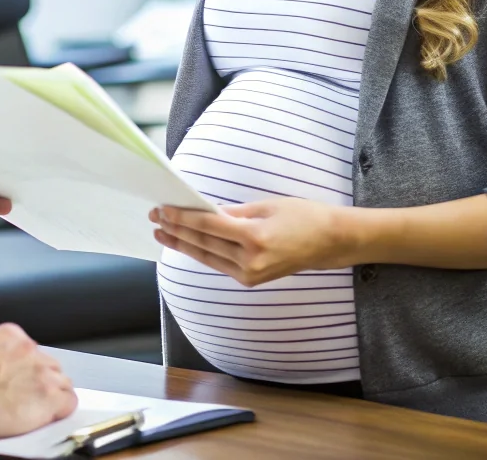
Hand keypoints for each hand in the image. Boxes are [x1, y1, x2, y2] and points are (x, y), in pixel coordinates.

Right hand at [0, 324, 76, 438]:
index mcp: (9, 335)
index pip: (31, 349)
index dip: (27, 368)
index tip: (20, 379)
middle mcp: (29, 349)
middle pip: (49, 365)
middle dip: (40, 380)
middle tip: (27, 397)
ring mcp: (42, 373)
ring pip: (62, 383)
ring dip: (53, 395)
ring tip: (37, 410)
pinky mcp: (49, 398)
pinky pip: (69, 402)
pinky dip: (61, 411)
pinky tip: (49, 417)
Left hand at [150, 198, 356, 286]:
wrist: (330, 243)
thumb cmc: (303, 217)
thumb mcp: (266, 206)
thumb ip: (232, 212)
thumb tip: (203, 211)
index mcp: (255, 237)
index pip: (208, 226)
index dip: (183, 217)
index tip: (164, 209)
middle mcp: (250, 261)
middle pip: (203, 243)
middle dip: (176, 230)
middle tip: (155, 217)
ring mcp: (250, 274)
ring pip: (207, 257)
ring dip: (182, 244)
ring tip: (162, 232)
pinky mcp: (251, 280)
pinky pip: (219, 264)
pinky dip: (201, 252)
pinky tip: (186, 243)